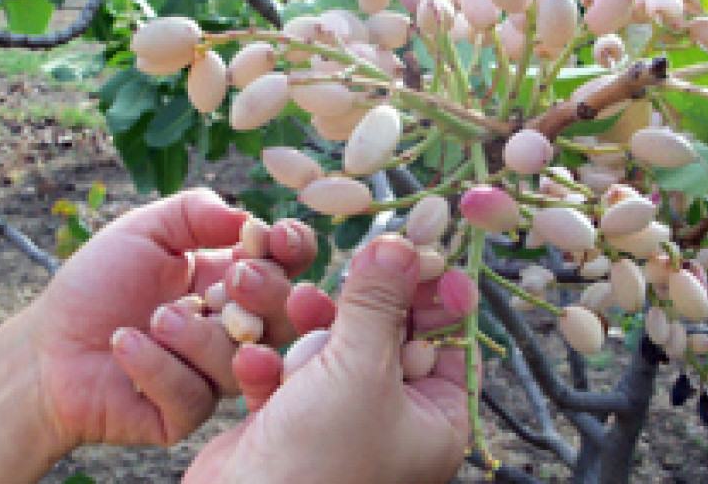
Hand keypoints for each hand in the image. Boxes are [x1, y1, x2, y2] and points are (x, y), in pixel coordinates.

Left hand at [28, 188, 319, 448]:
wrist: (45, 347)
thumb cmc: (96, 285)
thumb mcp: (143, 230)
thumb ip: (194, 213)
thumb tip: (247, 219)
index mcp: (233, 279)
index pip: (287, 265)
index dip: (292, 250)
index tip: (276, 238)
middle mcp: (235, 328)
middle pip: (285, 317)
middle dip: (267, 294)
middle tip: (234, 279)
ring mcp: (214, 374)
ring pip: (241, 360)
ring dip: (199, 335)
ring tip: (156, 318)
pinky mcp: (186, 413)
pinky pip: (196, 396)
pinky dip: (158, 365)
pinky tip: (126, 344)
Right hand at [183, 234, 470, 483]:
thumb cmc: (320, 464)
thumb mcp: (361, 370)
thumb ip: (378, 304)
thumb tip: (401, 246)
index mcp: (435, 420)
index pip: (451, 341)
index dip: (437, 293)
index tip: (420, 247)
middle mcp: (393, 423)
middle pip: (388, 338)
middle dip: (361, 303)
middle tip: (352, 263)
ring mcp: (339, 426)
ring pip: (332, 353)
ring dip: (308, 326)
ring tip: (295, 300)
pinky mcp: (289, 429)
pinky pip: (287, 381)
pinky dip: (271, 368)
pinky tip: (256, 360)